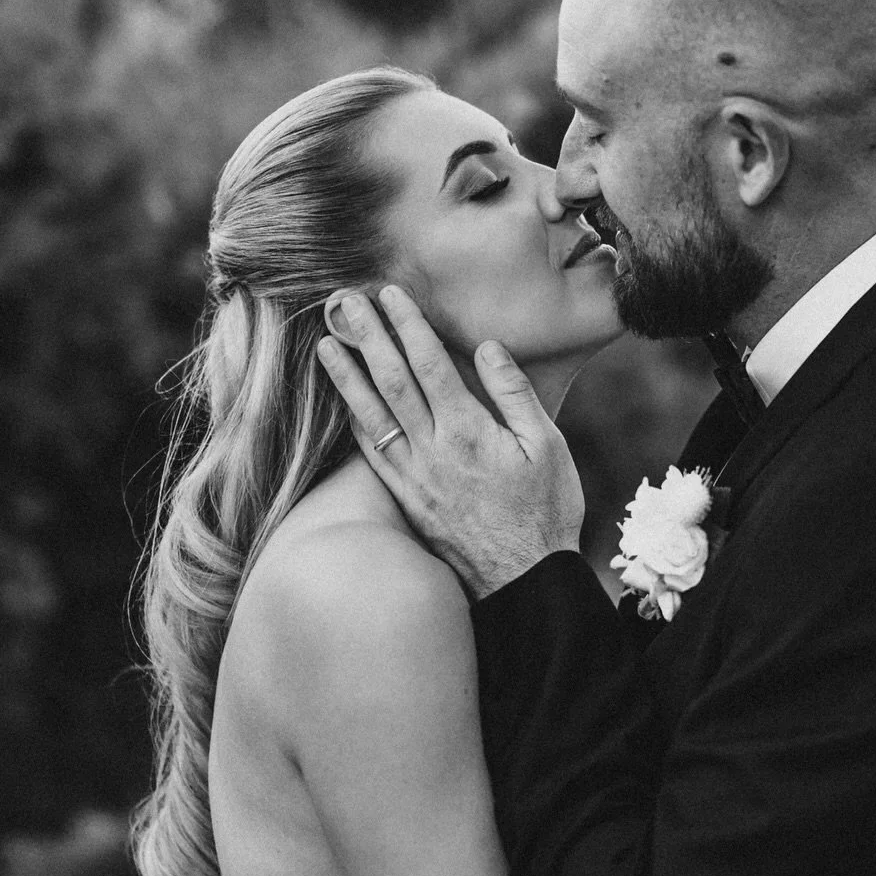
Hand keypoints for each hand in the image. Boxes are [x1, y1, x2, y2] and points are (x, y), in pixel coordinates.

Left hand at [317, 287, 584, 597]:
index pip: (429, 364)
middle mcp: (433, 450)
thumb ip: (514, 394)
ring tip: (326, 343)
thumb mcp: (549, 447)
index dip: (407, 325)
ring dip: (347, 376)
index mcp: (469, 431)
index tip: (389, 294)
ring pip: (372, 415)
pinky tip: (345, 402)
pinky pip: (373, 453)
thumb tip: (486, 348)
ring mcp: (414, 477)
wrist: (523, 581)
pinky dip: (356, 422)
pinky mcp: (407, 499)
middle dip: (367, 337)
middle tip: (344, 302)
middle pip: (391, 381)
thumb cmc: (546, 512)